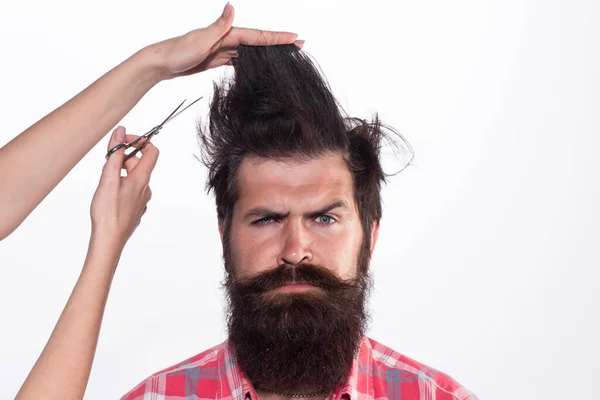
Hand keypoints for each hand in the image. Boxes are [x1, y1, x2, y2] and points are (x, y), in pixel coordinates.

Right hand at [90, 126, 157, 248]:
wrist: (109, 240)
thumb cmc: (107, 212)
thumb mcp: (108, 178)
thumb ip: (115, 154)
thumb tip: (121, 132)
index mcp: (142, 179)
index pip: (151, 151)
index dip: (140, 141)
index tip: (124, 140)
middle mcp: (146, 189)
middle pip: (139, 164)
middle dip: (123, 158)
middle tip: (106, 163)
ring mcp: (142, 200)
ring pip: (133, 178)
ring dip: (120, 173)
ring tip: (104, 180)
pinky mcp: (136, 209)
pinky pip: (131, 191)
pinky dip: (121, 186)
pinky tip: (108, 195)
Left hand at [148, 2, 302, 79]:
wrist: (161, 63)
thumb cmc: (177, 52)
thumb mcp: (199, 39)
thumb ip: (218, 26)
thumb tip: (231, 8)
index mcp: (226, 33)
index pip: (257, 35)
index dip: (276, 37)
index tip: (295, 38)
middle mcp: (226, 37)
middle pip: (258, 41)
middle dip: (278, 42)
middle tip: (299, 44)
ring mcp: (222, 48)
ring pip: (251, 49)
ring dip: (268, 51)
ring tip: (286, 53)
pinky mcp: (217, 58)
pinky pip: (240, 58)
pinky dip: (252, 59)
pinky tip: (260, 64)